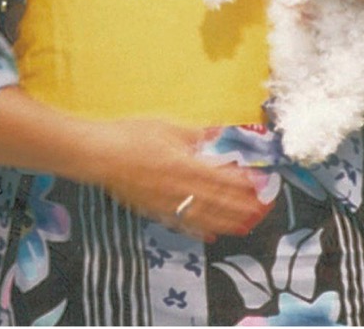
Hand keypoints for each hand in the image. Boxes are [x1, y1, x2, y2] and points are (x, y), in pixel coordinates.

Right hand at [91, 119, 271, 240]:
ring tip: (247, 225)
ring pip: (206, 218)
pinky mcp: (155, 211)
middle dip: (244, 206)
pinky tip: (210, 235)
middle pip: (220, 202)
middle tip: (264, 208)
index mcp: (187, 166)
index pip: (225, 179)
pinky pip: (183, 225)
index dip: (245, 183)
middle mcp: (182, 189)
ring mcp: (169, 204)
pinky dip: (199, 232)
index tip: (262, 184)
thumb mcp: (167, 127)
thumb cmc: (131, 135)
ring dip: (229, 222)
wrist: (100, 155)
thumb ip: (196, 135)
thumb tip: (220, 134)